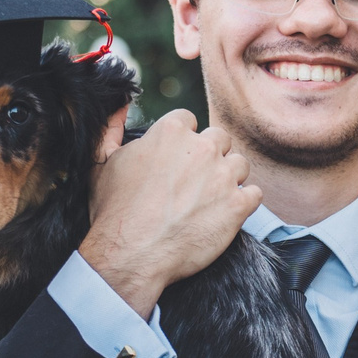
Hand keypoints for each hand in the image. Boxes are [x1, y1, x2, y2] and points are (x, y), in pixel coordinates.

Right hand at [79, 107, 260, 316]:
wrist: (131, 255)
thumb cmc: (114, 211)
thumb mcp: (102, 162)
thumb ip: (112, 127)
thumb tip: (121, 102)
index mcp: (172, 132)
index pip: (189, 121)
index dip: (182, 141)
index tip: (176, 161)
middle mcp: (202, 148)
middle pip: (219, 139)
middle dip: (209, 156)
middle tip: (193, 182)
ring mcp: (223, 176)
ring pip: (240, 165)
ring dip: (229, 178)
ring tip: (209, 200)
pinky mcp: (238, 205)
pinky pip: (255, 194)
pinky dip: (244, 203)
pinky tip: (225, 213)